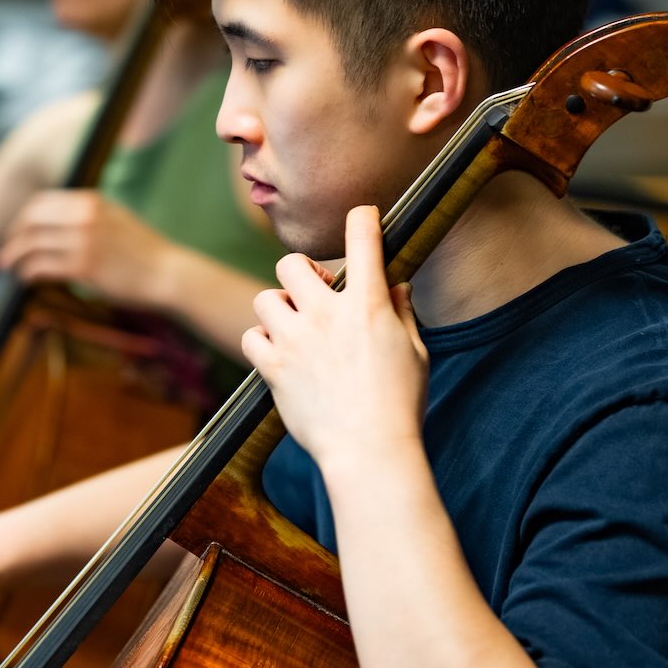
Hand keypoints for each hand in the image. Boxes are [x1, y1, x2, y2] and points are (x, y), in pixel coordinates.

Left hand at [0, 191, 175, 309]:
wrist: (168, 273)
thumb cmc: (142, 251)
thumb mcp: (115, 217)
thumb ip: (87, 214)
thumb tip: (55, 219)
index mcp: (90, 201)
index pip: (40, 203)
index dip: (21, 220)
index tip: (16, 234)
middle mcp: (85, 216)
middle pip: (30, 221)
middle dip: (12, 238)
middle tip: (5, 254)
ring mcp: (84, 241)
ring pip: (32, 245)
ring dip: (15, 258)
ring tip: (10, 269)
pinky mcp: (85, 267)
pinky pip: (42, 267)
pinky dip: (28, 273)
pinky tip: (27, 279)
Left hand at [243, 206, 427, 471]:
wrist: (370, 452)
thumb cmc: (399, 405)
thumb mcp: (414, 353)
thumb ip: (401, 313)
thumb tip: (395, 285)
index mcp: (367, 307)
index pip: (362, 240)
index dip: (362, 218)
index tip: (363, 214)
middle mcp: (326, 316)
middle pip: (290, 263)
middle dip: (301, 273)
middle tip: (316, 295)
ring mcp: (296, 341)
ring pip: (265, 298)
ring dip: (278, 309)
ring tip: (296, 330)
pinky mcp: (274, 368)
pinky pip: (252, 337)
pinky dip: (262, 342)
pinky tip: (280, 355)